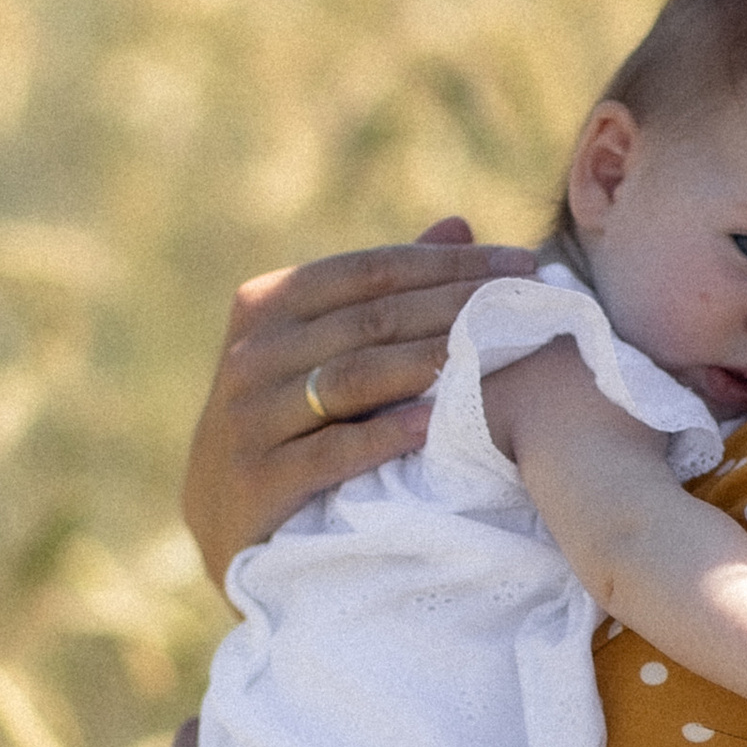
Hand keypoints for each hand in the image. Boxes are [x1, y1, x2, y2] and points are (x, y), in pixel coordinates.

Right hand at [179, 217, 534, 583]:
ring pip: (352, 377)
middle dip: (455, 308)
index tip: (523, 265)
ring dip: (426, 362)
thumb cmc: (289, 422)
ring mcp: (250, 417)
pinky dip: (384, 435)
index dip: (450, 264)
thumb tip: (458, 225)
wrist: (222, 520)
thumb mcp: (320, 350)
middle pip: (371, 319)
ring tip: (488, 353)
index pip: (372, 270)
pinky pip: (331, 451)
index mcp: (267, 305)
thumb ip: (381, 292)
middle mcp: (253, 354)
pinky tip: (434, 424)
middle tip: (523, 306)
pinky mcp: (259, 480)